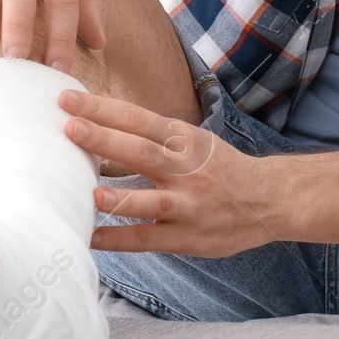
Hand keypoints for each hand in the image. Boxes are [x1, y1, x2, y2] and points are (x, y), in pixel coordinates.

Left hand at [60, 89, 285, 257]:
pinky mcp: (188, 238)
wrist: (269, 201)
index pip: (141, 119)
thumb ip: (154, 134)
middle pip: (143, 152)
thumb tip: (100, 116)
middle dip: (105, 139)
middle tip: (69, 127)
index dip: (105, 108)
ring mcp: (189, 205)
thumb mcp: (195, 141)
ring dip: (119, 197)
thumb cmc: (220, 167)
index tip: (69, 99)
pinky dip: (119, 239)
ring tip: (88, 194)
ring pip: (150, 201)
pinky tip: (90, 238)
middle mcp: (188, 170)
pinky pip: (149, 240)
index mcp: (187, 140)